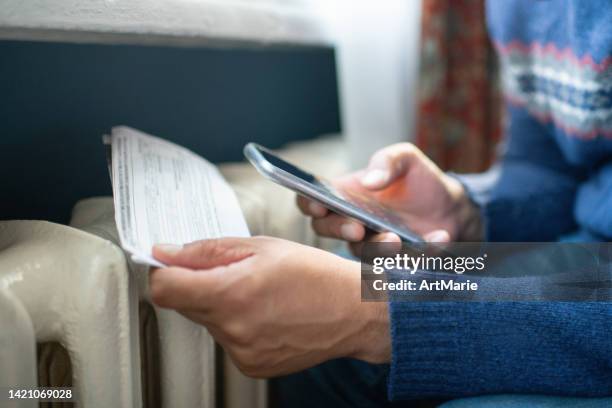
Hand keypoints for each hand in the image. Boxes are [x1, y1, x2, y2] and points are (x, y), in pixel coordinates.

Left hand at [150, 237, 389, 377]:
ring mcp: (242, 352)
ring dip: (222, 305)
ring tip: (259, 294)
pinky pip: (227, 340)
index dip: (164, 271)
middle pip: (186, 304)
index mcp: (232, 293)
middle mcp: (233, 329)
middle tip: (237, 272)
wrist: (354, 312)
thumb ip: (207, 251)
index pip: (164, 289)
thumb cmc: (316, 274)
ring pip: (208, 322)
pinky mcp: (252, 365)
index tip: (173, 263)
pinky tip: (267, 314)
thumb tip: (166, 253)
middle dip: (201, 284)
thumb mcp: (262, 247)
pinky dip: (238, 325)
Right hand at [297, 143, 481, 253]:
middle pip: (327, 230)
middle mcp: (351, 223)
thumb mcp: (406, 158)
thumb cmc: (418, 179)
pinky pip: (404, 261)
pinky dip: (422, 251)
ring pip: (361, 253)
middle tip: (357, 228)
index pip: (312, 201)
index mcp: (344, 196)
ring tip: (396, 239)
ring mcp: (371, 244)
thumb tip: (369, 181)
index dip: (309, 204)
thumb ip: (387, 161)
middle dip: (338, 230)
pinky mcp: (397, 260)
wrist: (451, 204)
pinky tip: (439, 237)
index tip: (320, 206)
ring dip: (377, 248)